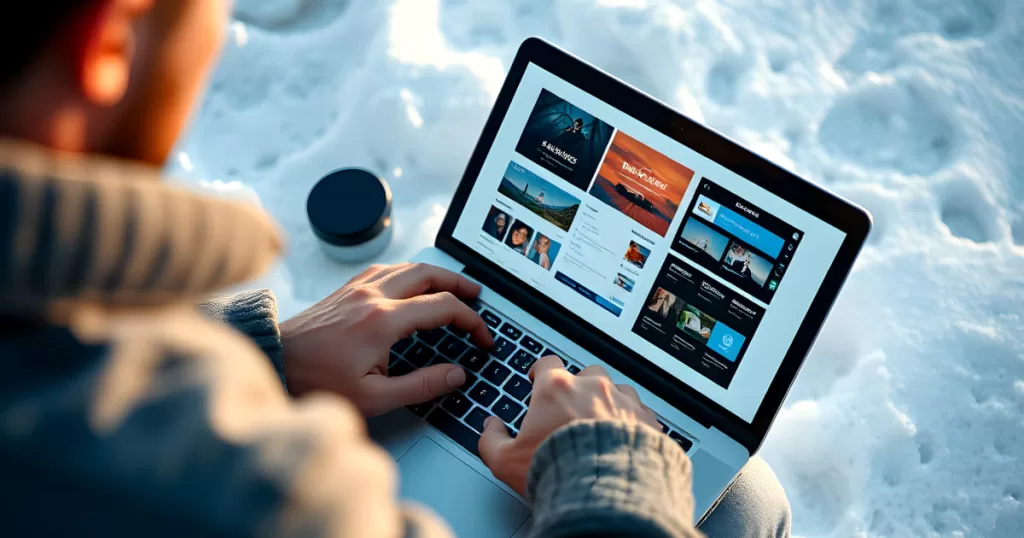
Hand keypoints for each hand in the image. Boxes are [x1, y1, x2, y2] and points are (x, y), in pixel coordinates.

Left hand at [280, 263, 493, 416]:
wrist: (274, 362)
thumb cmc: (316, 381)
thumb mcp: (373, 397)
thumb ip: (421, 386)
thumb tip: (456, 375)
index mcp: (383, 321)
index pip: (443, 308)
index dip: (471, 321)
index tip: (482, 338)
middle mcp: (372, 296)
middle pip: (429, 274)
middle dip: (459, 283)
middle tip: (477, 296)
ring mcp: (357, 288)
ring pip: (407, 266)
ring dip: (435, 274)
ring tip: (451, 288)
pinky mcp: (345, 290)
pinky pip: (385, 269)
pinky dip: (408, 273)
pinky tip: (410, 284)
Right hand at [478, 356, 659, 495]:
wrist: (604, 491)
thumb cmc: (557, 471)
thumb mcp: (506, 461)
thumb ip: (492, 440)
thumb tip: (490, 428)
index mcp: (556, 389)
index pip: (547, 364)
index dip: (541, 371)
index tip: (539, 379)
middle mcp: (592, 387)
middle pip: (586, 374)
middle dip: (580, 389)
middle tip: (574, 413)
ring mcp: (623, 400)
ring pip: (618, 390)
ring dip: (610, 403)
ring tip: (604, 428)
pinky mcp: (646, 420)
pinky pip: (641, 413)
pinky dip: (634, 423)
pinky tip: (627, 440)